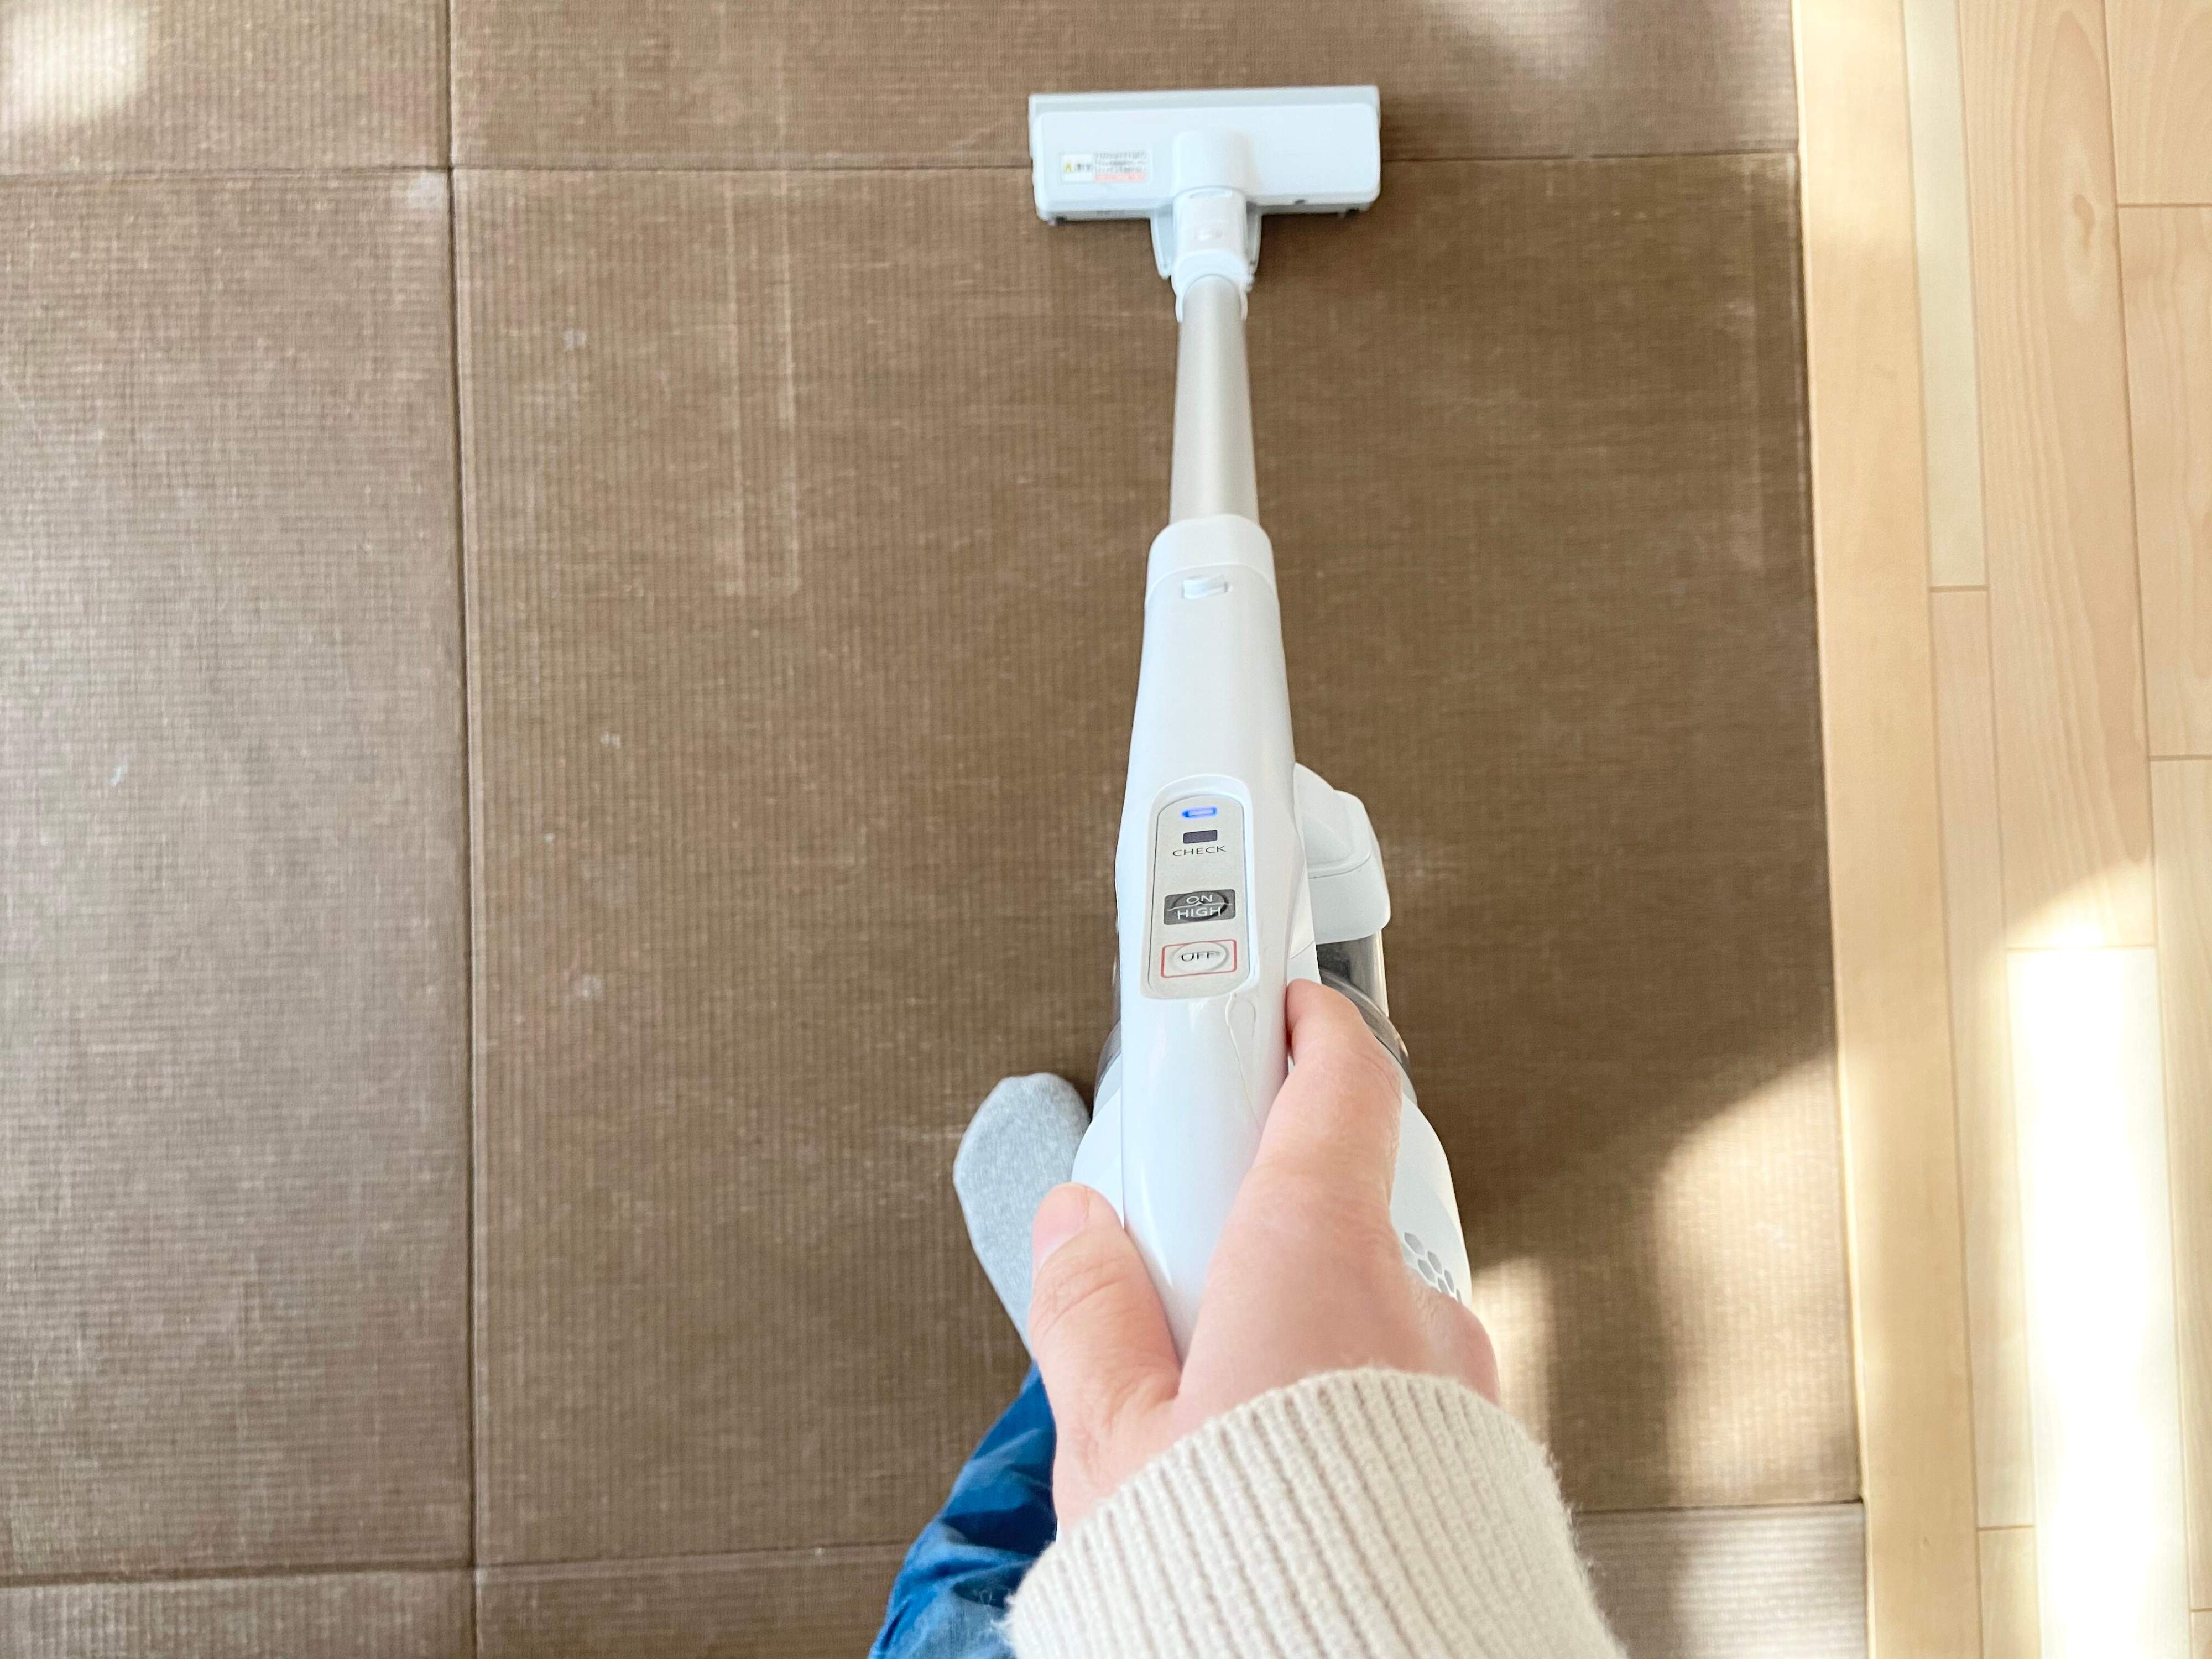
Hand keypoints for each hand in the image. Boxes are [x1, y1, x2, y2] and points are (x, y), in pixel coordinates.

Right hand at [1027, 978, 1499, 1526]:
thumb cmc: (1251, 1585)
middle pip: (1331, 1197)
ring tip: (1214, 1395)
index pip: (1337, 1078)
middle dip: (1252, 1217)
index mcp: (1313, 1257)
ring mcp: (1454, 1378)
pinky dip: (1343, 1385)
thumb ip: (1089, 1313)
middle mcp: (1407, 1300)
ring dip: (1297, 1317)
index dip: (1298, 1017)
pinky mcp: (1478, 1453)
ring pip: (1363, 1301)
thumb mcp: (1114, 1446)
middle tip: (1176, 1262)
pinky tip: (1284, 1448)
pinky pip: (1400, 1380)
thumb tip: (1078, 1234)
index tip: (1263, 987)